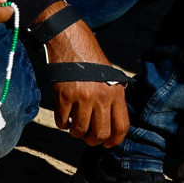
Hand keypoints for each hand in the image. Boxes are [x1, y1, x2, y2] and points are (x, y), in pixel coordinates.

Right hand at [47, 18, 129, 146]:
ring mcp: (82, 97)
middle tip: (87, 137)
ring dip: (76, 132)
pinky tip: (63, 118)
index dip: (114, 140)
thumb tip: (109, 123)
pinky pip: (63, 121)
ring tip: (74, 127)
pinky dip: (62, 123)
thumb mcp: (108, 75)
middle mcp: (101, 97)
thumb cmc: (88, 56)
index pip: (121, 126)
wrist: (69, 38)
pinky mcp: (64, 95)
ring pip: (80, 130)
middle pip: (100, 133)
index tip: (107, 144)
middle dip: (93, 140)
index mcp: (115, 92)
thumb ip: (111, 97)